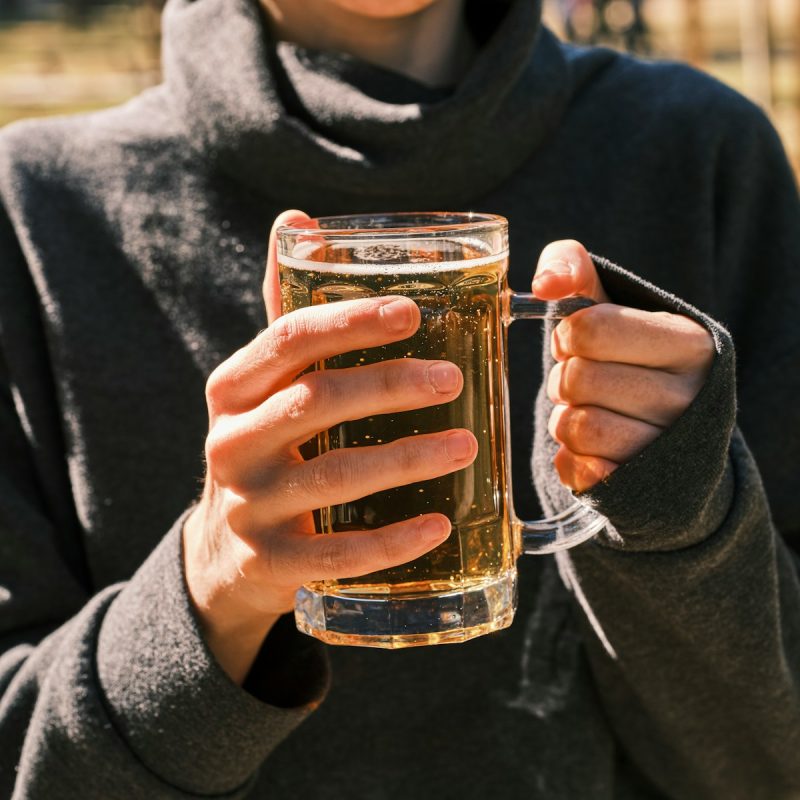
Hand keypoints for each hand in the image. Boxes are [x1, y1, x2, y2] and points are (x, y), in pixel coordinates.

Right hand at [183, 210, 477, 683]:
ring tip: (468, 445)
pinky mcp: (270, 564)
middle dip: (390, 386)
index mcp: (232, 388)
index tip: (413, 312)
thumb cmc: (265, 444)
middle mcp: (231, 442)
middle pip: (316, 403)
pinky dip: (393, 541)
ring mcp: (247, 507)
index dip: (351, 321)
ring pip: (334, 476)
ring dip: (406, 459)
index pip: (289, 340)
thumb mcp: (264, 382)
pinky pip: (337, 554)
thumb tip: (300, 219)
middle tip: (455, 379)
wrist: (224, 552)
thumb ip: (288, 309)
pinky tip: (441, 524)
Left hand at [531, 240, 713, 492]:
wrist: (664, 440)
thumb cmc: (626, 360)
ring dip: (565, 419)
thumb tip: (545, 284)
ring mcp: (668, 449)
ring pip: (577, 427)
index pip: (592, 327)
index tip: (581, 343)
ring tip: (589, 413)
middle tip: (583, 383)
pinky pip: (579, 469)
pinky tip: (592, 448)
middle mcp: (690, 398)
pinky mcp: (642, 490)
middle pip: (577, 379)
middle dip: (565, 379)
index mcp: (689, 342)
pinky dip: (570, 456)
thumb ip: (573, 270)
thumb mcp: (610, 304)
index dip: (569, 335)